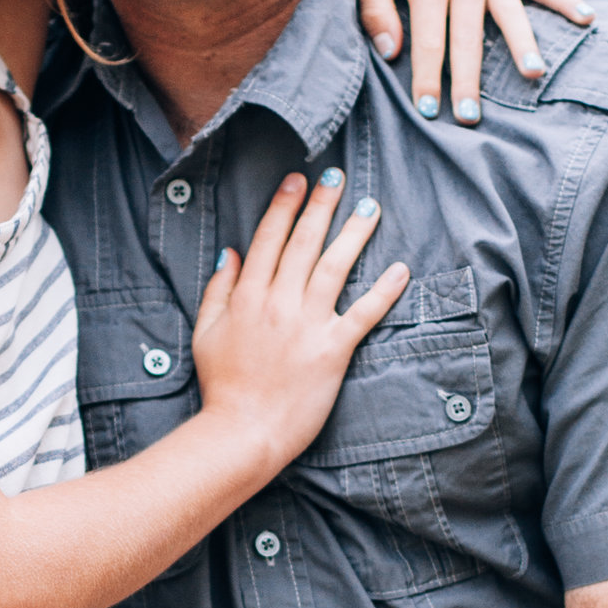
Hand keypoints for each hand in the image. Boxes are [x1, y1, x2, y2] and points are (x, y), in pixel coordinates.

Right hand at [189, 170, 408, 462]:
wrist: (242, 432)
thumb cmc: (222, 386)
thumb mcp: (206, 333)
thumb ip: (218, 290)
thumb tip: (230, 253)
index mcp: (247, 297)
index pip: (269, 240)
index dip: (285, 206)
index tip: (298, 180)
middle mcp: (278, 304)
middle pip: (303, 243)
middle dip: (322, 205)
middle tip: (338, 175)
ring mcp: (307, 326)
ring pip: (334, 268)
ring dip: (354, 234)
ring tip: (370, 207)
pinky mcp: (332, 351)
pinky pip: (363, 314)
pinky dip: (384, 291)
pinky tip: (401, 268)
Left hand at [354, 0, 590, 125]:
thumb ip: (374, 9)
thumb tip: (390, 52)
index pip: (429, 41)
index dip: (428, 78)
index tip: (429, 111)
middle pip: (468, 38)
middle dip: (469, 80)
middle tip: (471, 117)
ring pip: (511, 14)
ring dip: (523, 44)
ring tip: (534, 72)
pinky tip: (586, 19)